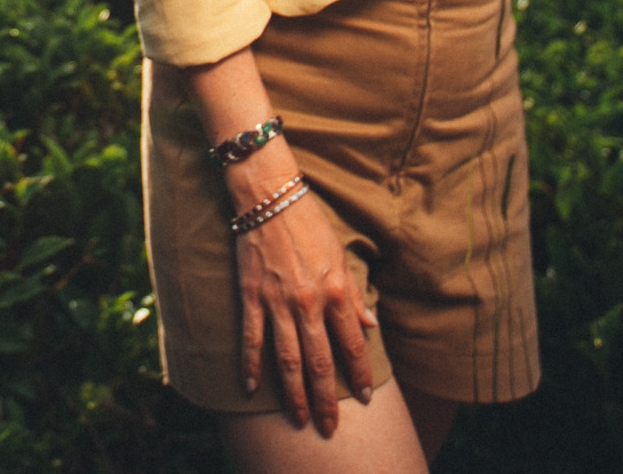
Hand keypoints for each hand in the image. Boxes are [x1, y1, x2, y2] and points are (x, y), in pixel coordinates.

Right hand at [233, 187, 377, 435]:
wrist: (269, 196)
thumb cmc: (308, 223)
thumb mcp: (341, 256)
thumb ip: (354, 296)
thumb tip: (370, 325)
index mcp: (335, 292)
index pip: (352, 344)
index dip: (360, 373)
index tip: (365, 396)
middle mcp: (308, 303)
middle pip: (320, 363)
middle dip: (326, 399)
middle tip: (329, 427)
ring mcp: (277, 303)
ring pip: (288, 360)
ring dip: (294, 393)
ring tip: (298, 419)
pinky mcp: (251, 296)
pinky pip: (252, 339)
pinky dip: (251, 366)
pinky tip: (252, 389)